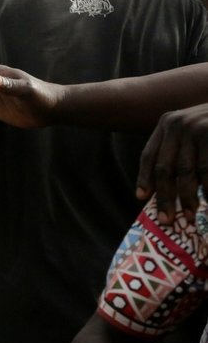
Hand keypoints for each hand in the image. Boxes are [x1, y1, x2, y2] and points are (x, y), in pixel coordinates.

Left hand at [136, 102, 207, 223]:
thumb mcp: (192, 130)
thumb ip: (178, 150)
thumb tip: (161, 188)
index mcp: (167, 123)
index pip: (149, 154)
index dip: (144, 178)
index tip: (141, 198)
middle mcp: (177, 125)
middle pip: (164, 168)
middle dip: (164, 196)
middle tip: (165, 219)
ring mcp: (196, 130)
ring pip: (186, 173)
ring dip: (187, 198)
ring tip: (188, 215)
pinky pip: (206, 172)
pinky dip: (206, 190)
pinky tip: (206, 202)